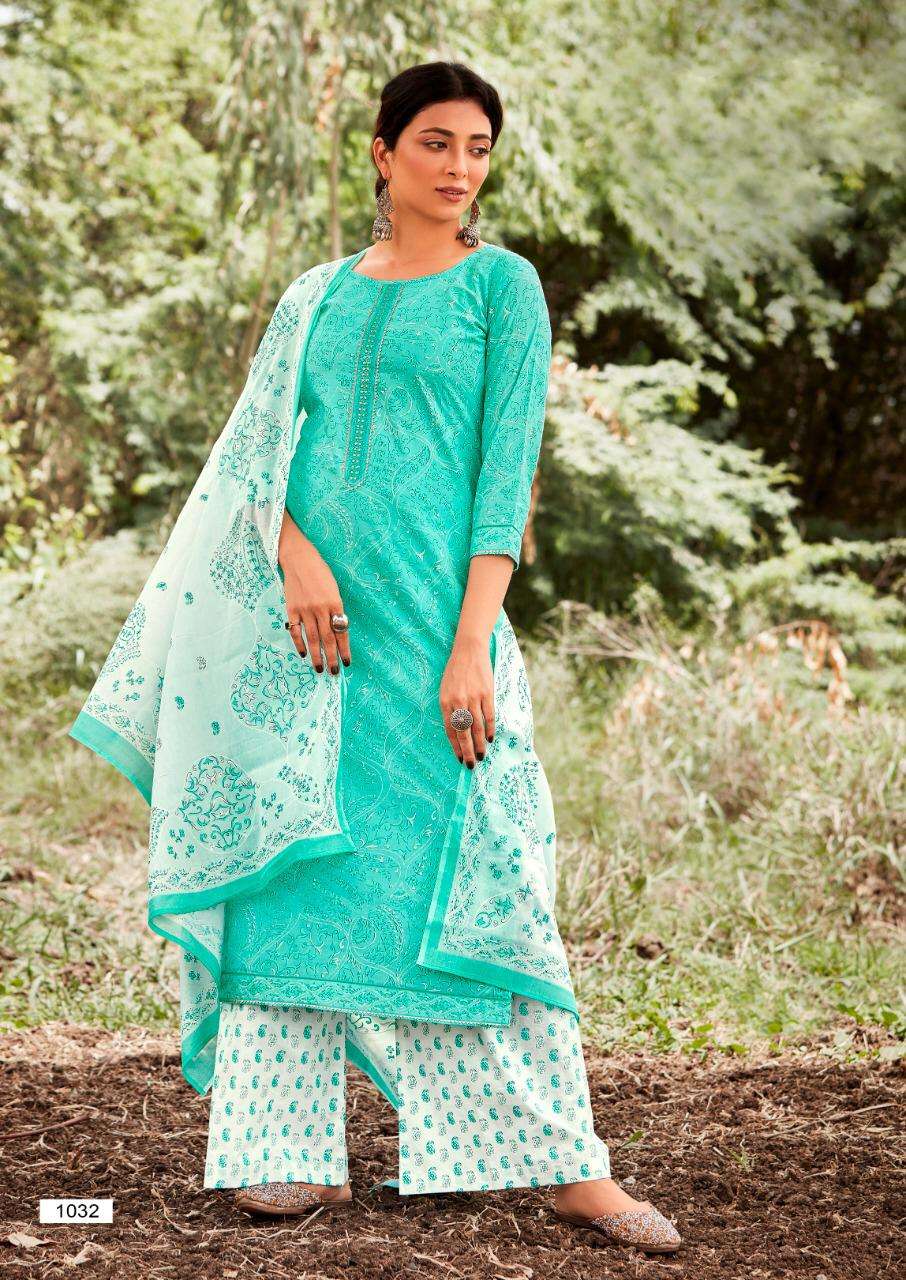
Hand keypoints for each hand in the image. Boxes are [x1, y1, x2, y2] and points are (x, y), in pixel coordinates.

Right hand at [279, 519, 350, 674]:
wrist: (299, 560)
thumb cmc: (320, 573)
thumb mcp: (334, 590)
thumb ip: (335, 610)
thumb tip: (337, 631)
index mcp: (335, 604)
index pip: (341, 633)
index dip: (345, 649)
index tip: (347, 662)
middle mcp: (321, 609)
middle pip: (328, 639)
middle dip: (332, 657)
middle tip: (334, 672)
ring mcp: (305, 610)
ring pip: (312, 638)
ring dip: (317, 656)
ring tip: (320, 669)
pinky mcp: (292, 609)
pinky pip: (295, 631)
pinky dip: (299, 643)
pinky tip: (303, 654)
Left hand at [440, 635, 494, 765]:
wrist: (469, 650)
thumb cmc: (456, 672)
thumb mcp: (446, 689)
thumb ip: (450, 709)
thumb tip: (456, 730)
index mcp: (445, 702)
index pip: (450, 730)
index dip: (455, 746)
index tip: (459, 759)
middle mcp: (458, 702)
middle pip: (463, 732)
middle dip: (467, 751)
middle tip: (471, 765)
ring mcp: (473, 698)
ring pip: (476, 727)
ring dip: (479, 744)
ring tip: (481, 756)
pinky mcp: (486, 693)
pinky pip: (489, 715)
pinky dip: (490, 728)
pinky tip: (489, 739)